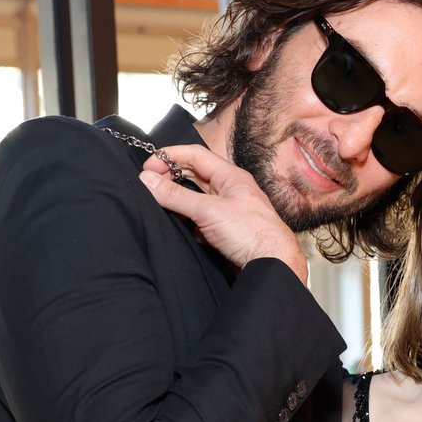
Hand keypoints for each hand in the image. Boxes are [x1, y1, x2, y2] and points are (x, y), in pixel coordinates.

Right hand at [139, 144, 308, 284]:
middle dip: (172, 177)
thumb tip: (149, 181)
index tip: (148, 167)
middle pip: (195, 176)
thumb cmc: (252, 234)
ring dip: (180, 201)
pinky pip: (203, 220)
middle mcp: (231, 190)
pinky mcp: (228, 232)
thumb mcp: (208, 211)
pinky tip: (188, 230)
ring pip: (197, 199)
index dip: (170, 157)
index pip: (195, 155)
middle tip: (151, 185)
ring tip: (163, 206)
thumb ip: (176, 196)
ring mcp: (230, 211)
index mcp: (231, 176)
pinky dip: (191, 222)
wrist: (273, 265)